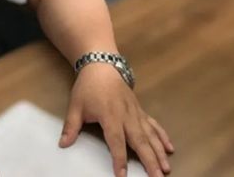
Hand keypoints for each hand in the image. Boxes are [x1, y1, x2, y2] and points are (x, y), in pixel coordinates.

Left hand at [58, 63, 173, 176]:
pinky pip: (154, 125)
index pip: (115, 141)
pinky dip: (163, 136)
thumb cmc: (88, 88)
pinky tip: (170, 148)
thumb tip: (63, 144)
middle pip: (139, 141)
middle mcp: (127, 116)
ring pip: (150, 135)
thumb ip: (71, 127)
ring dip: (159, 152)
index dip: (119, 159)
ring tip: (166, 168)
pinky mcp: (141, 110)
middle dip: (149, 160)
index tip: (122, 175)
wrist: (101, 66)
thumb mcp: (75, 106)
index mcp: (110, 116)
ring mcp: (136, 113)